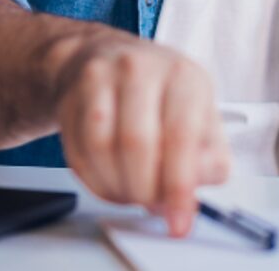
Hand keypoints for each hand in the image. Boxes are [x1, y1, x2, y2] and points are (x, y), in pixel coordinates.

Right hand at [49, 35, 230, 235]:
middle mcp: (140, 68)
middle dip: (144, 190)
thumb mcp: (202, 117)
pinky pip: (77, 152)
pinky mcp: (70, 95)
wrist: (109, 57)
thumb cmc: (162, 94)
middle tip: (151, 204)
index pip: (181, 136)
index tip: (178, 220)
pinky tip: (109, 181)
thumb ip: (208, 159)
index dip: (179, 187)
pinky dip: (94, 182)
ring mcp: (101, 77)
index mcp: (183, 75)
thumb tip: (189, 193)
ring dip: (116, 188)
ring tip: (131, 191)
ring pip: (101, 149)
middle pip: (137, 144)